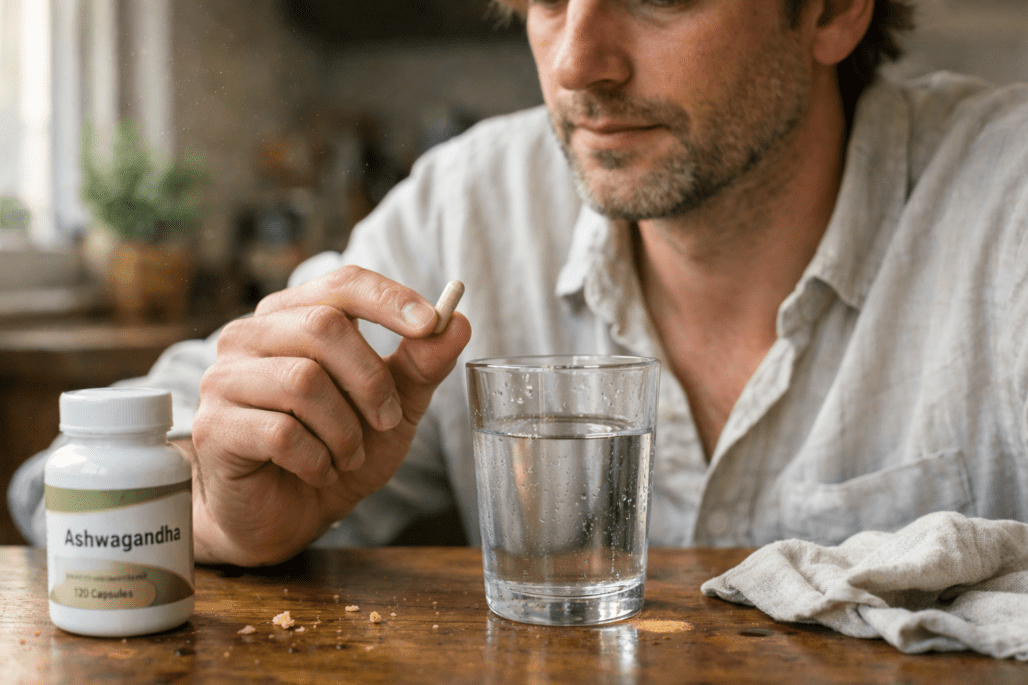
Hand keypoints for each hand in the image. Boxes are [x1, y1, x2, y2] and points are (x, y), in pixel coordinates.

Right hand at [189, 266, 470, 565]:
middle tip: (388, 420)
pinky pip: (282, 433)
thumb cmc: (337, 447)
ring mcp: (225, 380)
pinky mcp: (215, 428)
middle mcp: (250, 336)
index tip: (430, 324)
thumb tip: (457, 321)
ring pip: (303, 382)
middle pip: (323, 326)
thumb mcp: (395, 407)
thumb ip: (421, 365)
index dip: (388, 299)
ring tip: (349, 454)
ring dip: (346, 429)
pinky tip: (320, 470)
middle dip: (371, 380)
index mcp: (293, 316)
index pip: (342, 283)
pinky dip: (318, 458)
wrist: (288, 513)